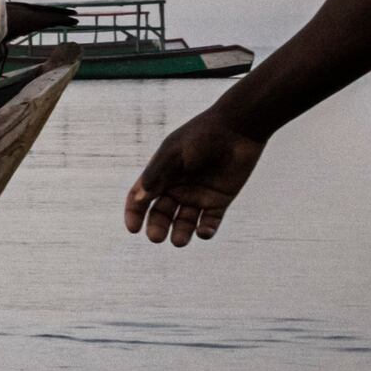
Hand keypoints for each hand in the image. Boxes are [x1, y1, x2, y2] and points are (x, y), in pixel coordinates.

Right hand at [124, 112, 266, 245]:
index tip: (133, 228)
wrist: (237, 128)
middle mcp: (178, 187)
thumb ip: (156, 175)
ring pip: (185, 222)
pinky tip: (203, 232)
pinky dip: (206, 230)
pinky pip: (210, 221)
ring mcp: (199, 195)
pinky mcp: (220, 200)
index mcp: (161, 174)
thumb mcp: (173, 154)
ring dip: (180, 233)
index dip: (134, 213)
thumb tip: (139, 199)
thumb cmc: (201, 136)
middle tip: (157, 237)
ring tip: (179, 241)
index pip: (141, 198)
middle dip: (157, 227)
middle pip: (161, 214)